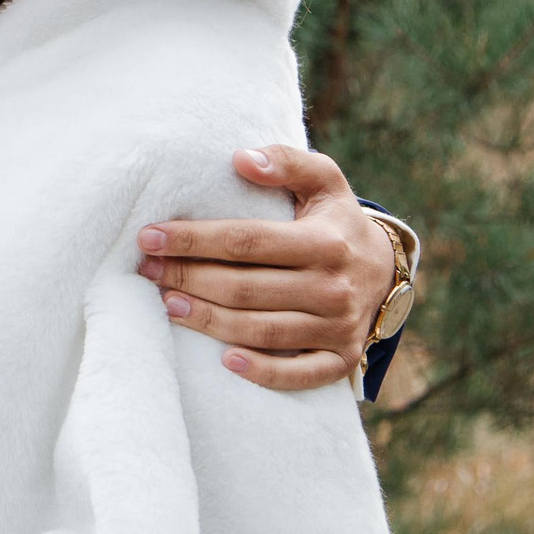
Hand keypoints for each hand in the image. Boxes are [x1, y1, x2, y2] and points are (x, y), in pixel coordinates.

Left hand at [135, 145, 394, 392]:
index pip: (246, 241)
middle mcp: (333, 287)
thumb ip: (287, 162)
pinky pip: (299, 374)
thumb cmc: (336, 221)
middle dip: (189, 278)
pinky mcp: (341, 359)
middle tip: (146, 271)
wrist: (387, 272)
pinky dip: (262, 372)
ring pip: (261, 330)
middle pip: (245, 288)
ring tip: (167, 304)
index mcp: (325, 242)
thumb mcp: (324, 181)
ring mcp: (338, 327)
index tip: (150, 236)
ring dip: (209, 321)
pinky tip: (224, 361)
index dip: (194, 239)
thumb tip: (240, 158)